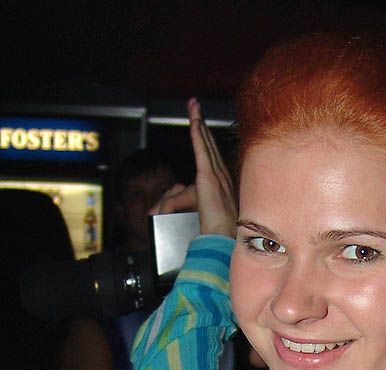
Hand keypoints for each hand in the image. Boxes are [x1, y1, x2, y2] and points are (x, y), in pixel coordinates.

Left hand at [149, 98, 236, 238]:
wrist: (222, 236)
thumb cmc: (212, 229)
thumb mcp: (188, 212)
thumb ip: (170, 204)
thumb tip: (153, 208)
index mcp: (221, 183)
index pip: (211, 156)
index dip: (205, 139)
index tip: (200, 125)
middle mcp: (221, 175)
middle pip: (209, 144)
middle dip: (201, 124)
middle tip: (195, 107)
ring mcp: (217, 174)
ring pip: (206, 143)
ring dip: (199, 122)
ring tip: (193, 106)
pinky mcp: (209, 176)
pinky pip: (202, 150)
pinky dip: (198, 134)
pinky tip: (194, 121)